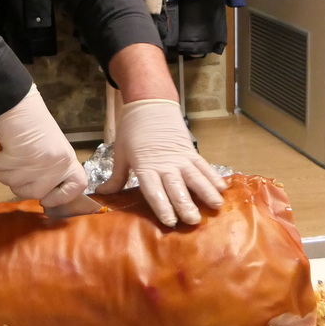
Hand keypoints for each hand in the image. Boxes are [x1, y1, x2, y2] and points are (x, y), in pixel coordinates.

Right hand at [0, 85, 87, 207]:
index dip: (62, 196)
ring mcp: (38, 162)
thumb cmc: (28, 122)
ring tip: (6, 150)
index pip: (77, 186)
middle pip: (35, 194)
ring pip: (12, 184)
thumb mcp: (46, 147)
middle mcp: (56, 163)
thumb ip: (48, 170)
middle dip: (18, 182)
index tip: (45, 198)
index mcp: (67, 158)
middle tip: (14, 164)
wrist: (13, 99)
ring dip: (2, 169)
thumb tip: (42, 196)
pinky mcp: (18, 157)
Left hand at [95, 99, 226, 226]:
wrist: (149, 103)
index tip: (170, 222)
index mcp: (145, 166)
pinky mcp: (191, 150)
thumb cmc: (132, 129)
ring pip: (195, 177)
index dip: (162, 206)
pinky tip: (222, 188)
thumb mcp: (120, 153)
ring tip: (216, 206)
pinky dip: (213, 176)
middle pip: (176, 187)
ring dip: (206, 192)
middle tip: (194, 221)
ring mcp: (181, 157)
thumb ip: (115, 177)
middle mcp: (165, 164)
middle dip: (185, 205)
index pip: (154, 190)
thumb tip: (102, 194)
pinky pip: (204, 165)